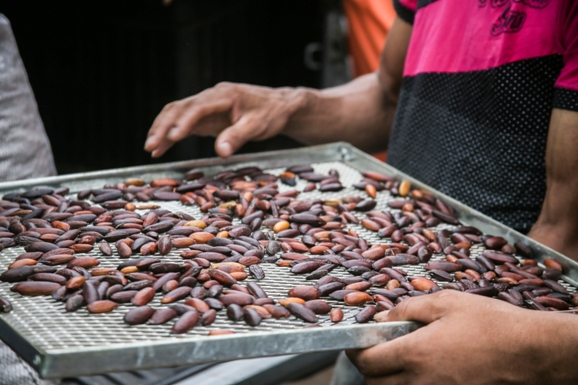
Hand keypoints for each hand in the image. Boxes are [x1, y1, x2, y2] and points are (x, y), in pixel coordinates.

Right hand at [144, 82, 301, 157]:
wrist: (279, 105)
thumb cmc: (271, 113)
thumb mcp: (259, 126)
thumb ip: (238, 136)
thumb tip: (221, 151)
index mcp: (224, 95)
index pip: (198, 107)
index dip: (184, 121)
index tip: (173, 136)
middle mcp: (211, 97)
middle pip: (180, 108)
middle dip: (164, 126)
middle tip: (152, 145)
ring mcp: (207, 105)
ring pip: (177, 113)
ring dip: (163, 129)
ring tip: (151, 148)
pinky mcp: (207, 116)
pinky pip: (184, 122)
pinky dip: (172, 134)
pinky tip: (162, 147)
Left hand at [347, 290, 577, 384]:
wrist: (530, 351)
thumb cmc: (491, 323)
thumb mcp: (446, 303)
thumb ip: (407, 309)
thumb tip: (382, 317)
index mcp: (415, 353)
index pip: (367, 361)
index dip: (355, 350)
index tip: (357, 341)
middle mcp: (421, 381)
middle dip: (368, 369)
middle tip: (376, 351)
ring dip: (388, 381)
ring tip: (397, 361)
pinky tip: (420, 372)